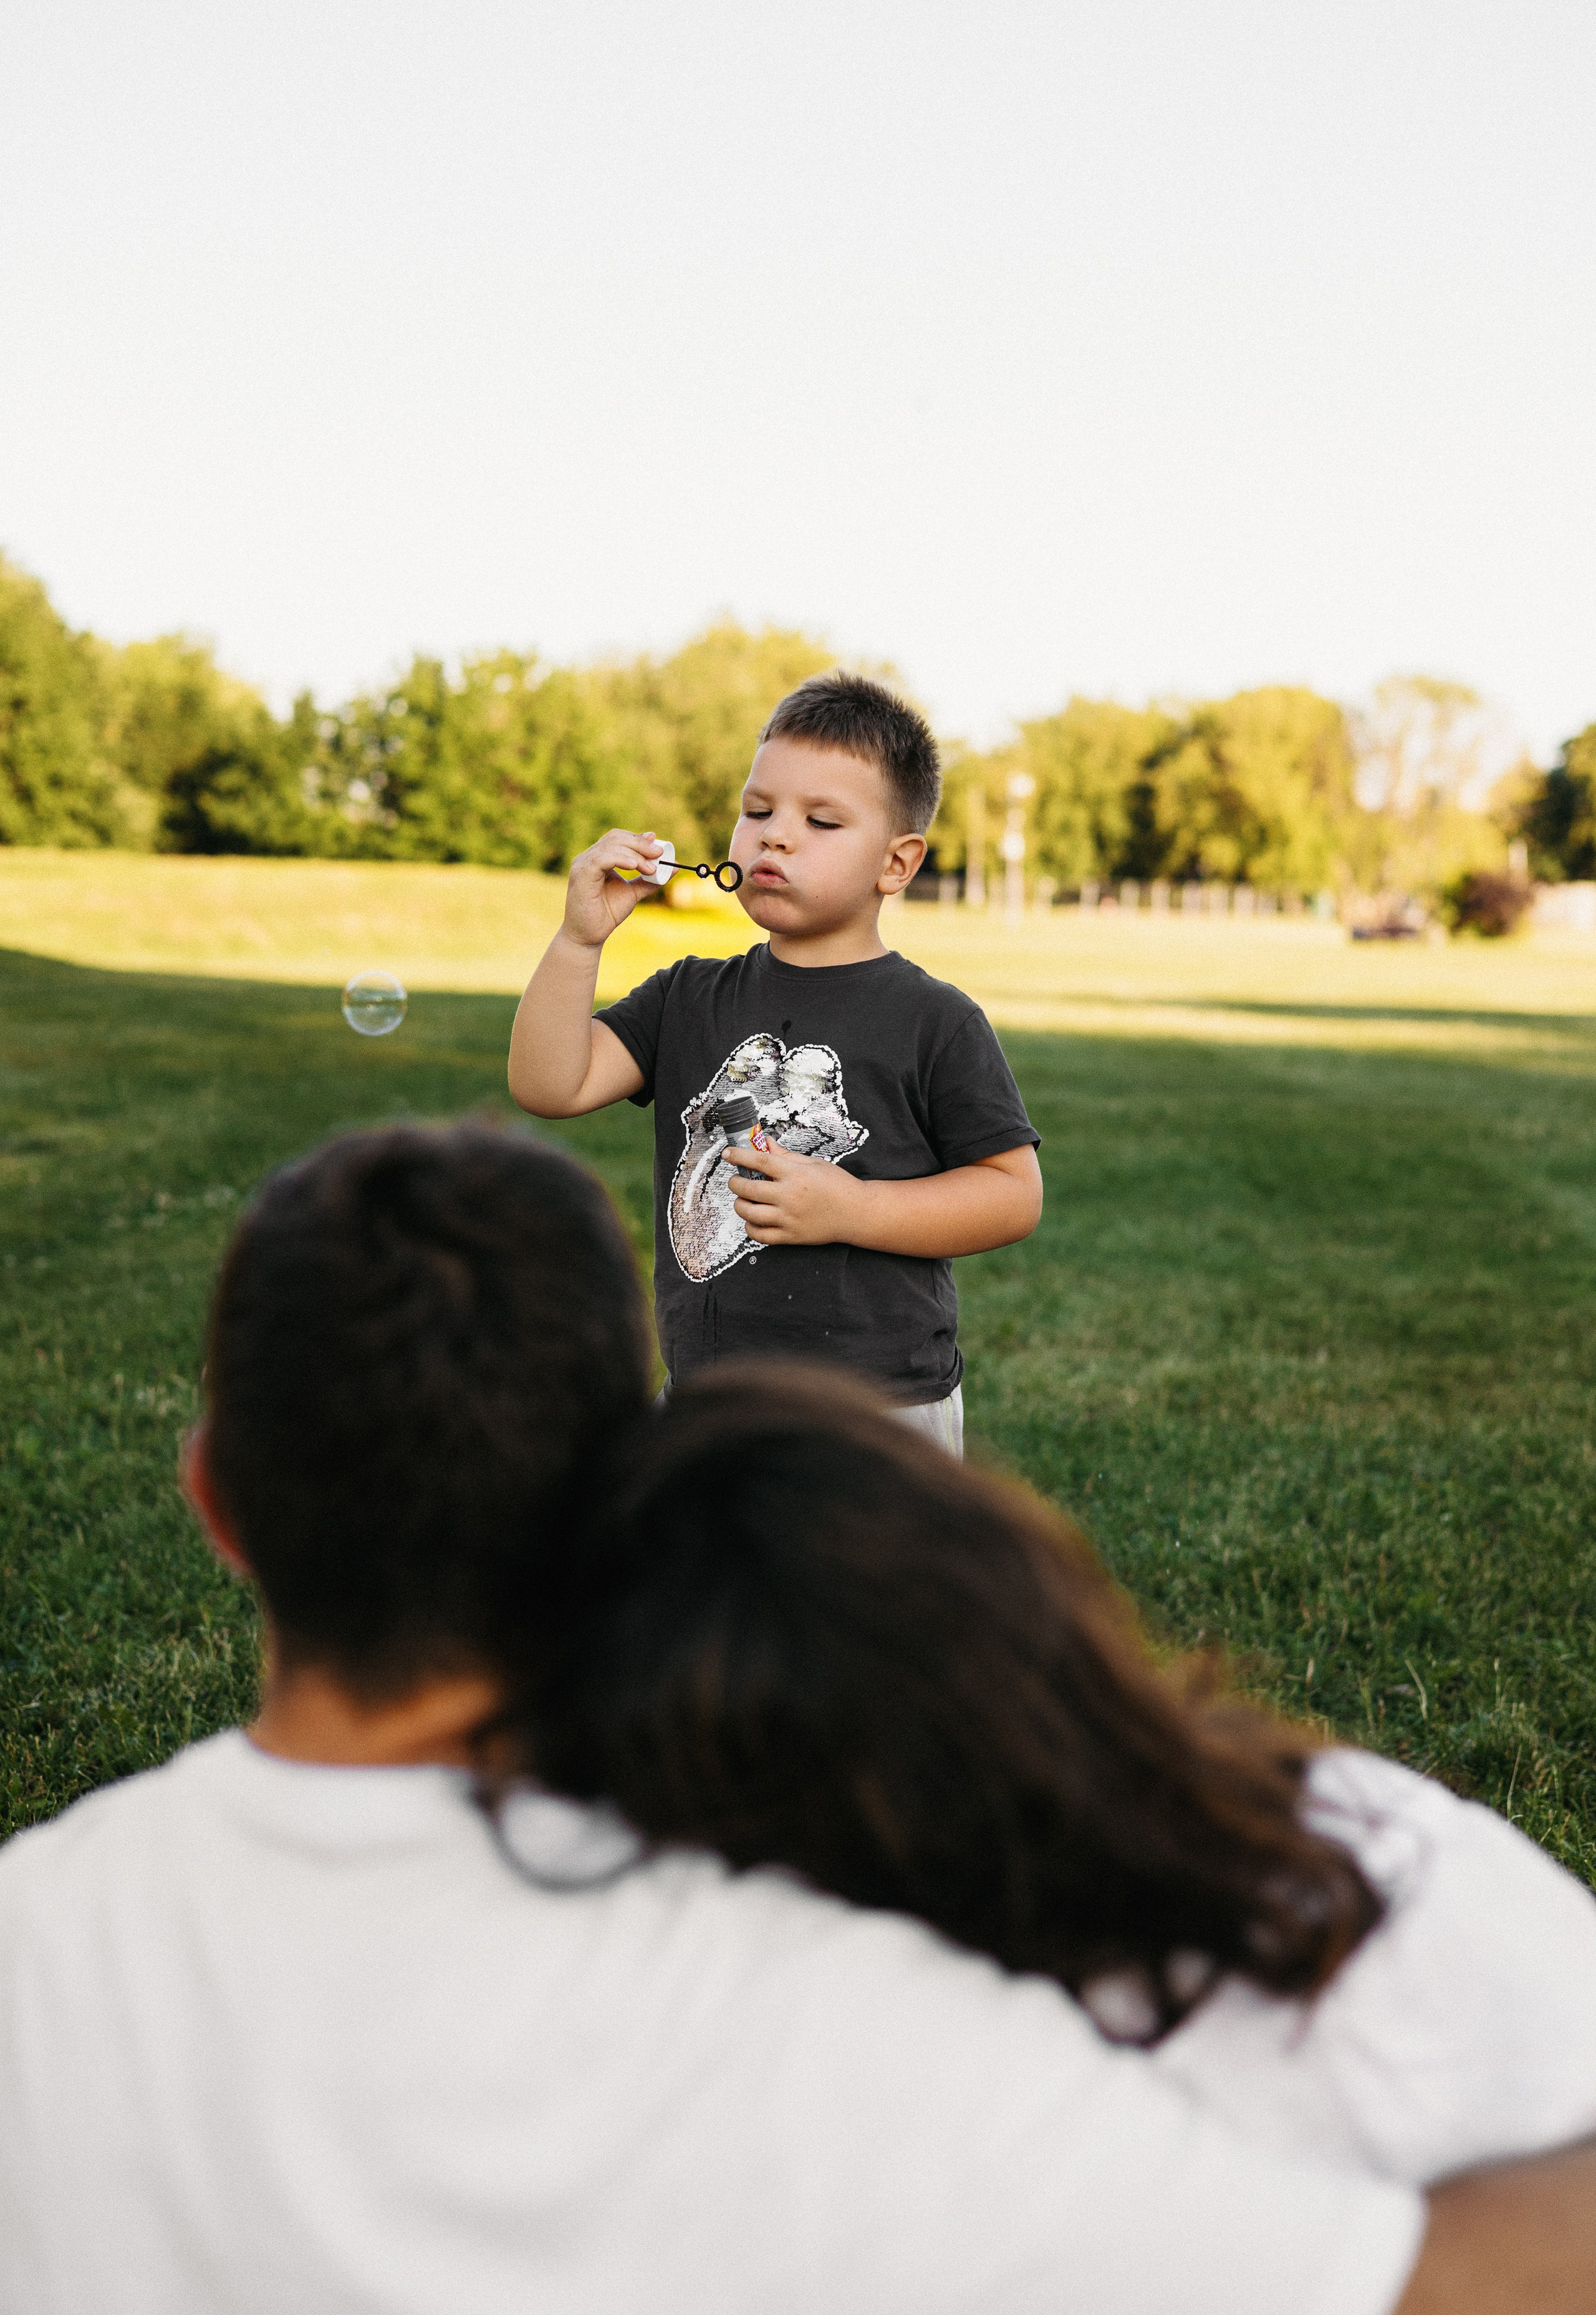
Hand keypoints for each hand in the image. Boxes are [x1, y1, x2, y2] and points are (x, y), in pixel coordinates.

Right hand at [561, 829, 666, 949]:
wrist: (588, 936)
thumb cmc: (606, 914)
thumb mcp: (633, 893)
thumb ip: (650, 880)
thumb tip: (675, 868)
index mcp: (599, 859)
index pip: (619, 838)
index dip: (639, 839)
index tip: (658, 846)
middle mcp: (588, 858)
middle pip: (616, 838)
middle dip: (640, 844)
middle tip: (659, 855)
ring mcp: (583, 864)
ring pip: (611, 846)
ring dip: (635, 854)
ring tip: (650, 869)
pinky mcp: (581, 874)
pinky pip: (601, 859)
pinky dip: (620, 859)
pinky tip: (635, 866)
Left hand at [720, 1139, 863, 1246]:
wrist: (856, 1213)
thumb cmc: (838, 1185)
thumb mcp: (813, 1164)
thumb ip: (786, 1155)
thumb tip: (766, 1143)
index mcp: (795, 1174)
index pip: (759, 1161)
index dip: (739, 1156)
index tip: (727, 1154)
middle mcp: (789, 1196)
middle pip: (748, 1188)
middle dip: (735, 1182)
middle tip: (736, 1180)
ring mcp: (788, 1218)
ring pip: (749, 1213)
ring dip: (739, 1204)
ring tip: (742, 1200)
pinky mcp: (791, 1236)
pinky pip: (760, 1235)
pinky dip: (750, 1227)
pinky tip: (752, 1219)